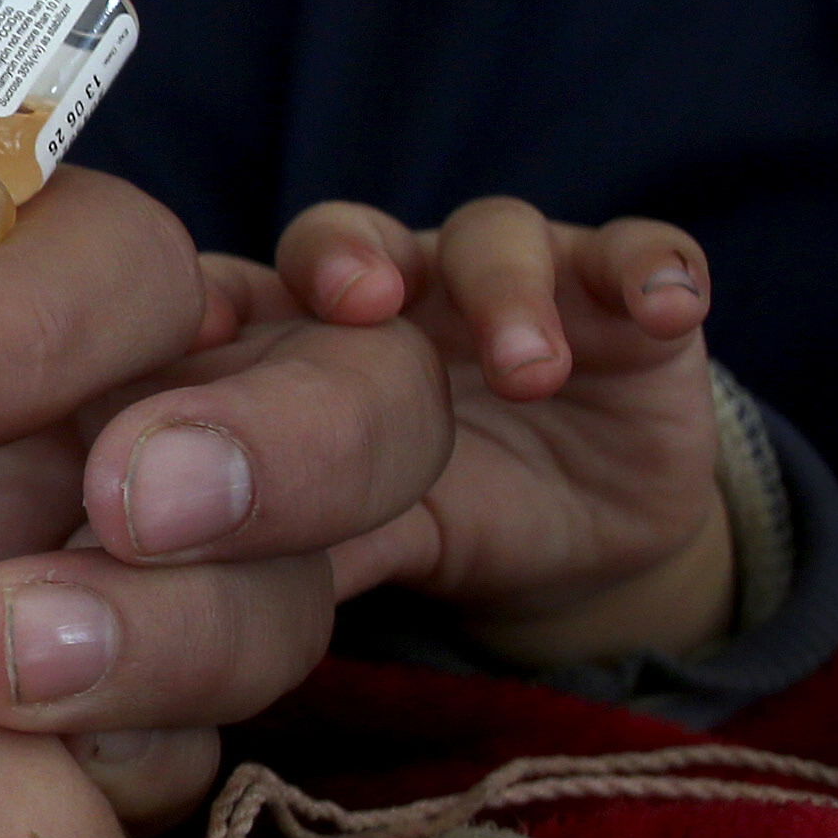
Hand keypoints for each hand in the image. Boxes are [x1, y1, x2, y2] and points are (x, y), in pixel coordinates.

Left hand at [0, 153, 454, 828]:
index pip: (110, 249)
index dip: (32, 316)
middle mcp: (76, 415)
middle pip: (322, 394)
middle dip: (272, 446)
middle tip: (119, 502)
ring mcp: (96, 582)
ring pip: (277, 592)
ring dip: (183, 622)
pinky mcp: (68, 740)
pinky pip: (184, 758)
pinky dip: (127, 758)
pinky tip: (6, 767)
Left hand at [245, 195, 729, 668]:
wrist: (584, 548)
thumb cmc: (438, 515)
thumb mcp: (367, 535)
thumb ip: (286, 549)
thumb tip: (170, 600)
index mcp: (307, 331)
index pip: (242, 286)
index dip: (217, 297)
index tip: (204, 328)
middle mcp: (398, 283)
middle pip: (353, 237)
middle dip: (351, 254)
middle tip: (363, 302)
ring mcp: (510, 280)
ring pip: (495, 237)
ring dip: (508, 288)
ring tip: (530, 370)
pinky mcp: (623, 301)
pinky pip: (643, 255)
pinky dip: (655, 269)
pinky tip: (667, 307)